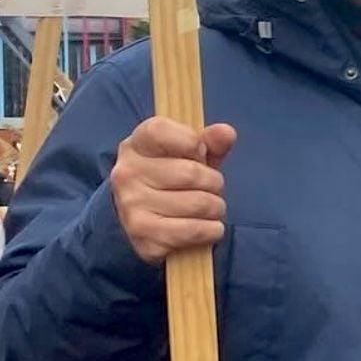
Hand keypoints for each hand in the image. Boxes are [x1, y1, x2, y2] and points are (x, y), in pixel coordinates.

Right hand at [110, 117, 236, 264]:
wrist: (148, 218)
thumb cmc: (175, 176)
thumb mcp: (193, 152)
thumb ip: (211, 140)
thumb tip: (225, 133)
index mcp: (136, 144)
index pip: (161, 131)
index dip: (193, 142)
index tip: (199, 153)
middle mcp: (126, 173)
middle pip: (191, 173)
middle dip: (214, 182)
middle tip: (210, 188)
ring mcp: (131, 206)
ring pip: (199, 203)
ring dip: (216, 208)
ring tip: (208, 208)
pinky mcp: (143, 236)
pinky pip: (194, 231)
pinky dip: (211, 230)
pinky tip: (206, 227)